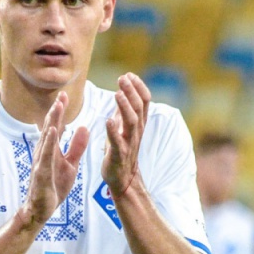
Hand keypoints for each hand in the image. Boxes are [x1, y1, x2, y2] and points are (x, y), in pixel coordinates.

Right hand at [21, 92, 88, 228]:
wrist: (41, 209)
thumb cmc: (54, 186)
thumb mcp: (71, 164)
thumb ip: (76, 146)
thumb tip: (84, 127)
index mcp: (51, 149)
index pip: (56, 125)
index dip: (60, 111)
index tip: (65, 95)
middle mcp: (44, 152)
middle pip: (50, 127)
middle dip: (56, 111)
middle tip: (61, 94)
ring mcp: (41, 161)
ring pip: (47, 138)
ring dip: (52, 121)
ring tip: (57, 106)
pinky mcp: (41, 173)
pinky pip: (46, 155)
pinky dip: (49, 142)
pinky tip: (54, 131)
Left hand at [102, 73, 150, 195]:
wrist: (122, 178)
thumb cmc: (121, 150)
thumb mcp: (124, 127)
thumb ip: (124, 110)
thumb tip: (123, 90)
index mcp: (138, 123)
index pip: (144, 101)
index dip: (138, 87)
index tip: (129, 74)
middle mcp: (136, 131)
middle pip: (139, 108)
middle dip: (131, 91)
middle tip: (122, 78)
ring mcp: (129, 143)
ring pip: (131, 122)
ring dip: (124, 106)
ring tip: (117, 94)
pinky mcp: (119, 155)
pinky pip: (117, 141)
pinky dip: (113, 130)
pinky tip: (108, 120)